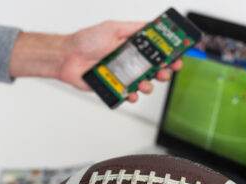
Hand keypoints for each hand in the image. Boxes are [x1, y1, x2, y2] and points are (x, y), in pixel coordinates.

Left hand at [9, 21, 182, 102]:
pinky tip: (130, 93)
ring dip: (149, 86)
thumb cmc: (86, 41)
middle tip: (164, 71)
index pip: (156, 51)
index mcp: (133, 46)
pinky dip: (132, 96)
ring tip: (144, 84)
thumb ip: (133, 28)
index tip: (177, 56)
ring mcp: (124, 75)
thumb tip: (153, 25)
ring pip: (145, 84)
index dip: (169, 54)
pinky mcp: (115, 87)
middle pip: (155, 69)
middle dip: (164, 71)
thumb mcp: (113, 28)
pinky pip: (129, 95)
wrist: (67, 58)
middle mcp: (131, 61)